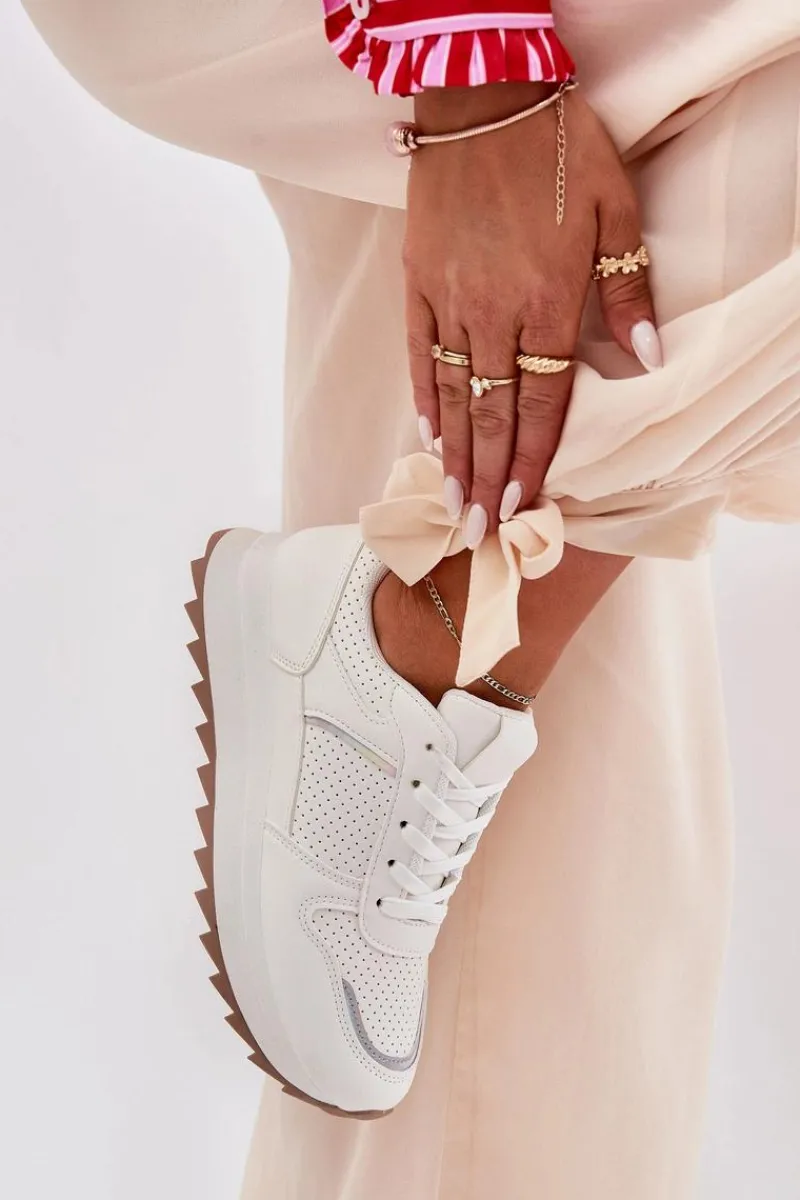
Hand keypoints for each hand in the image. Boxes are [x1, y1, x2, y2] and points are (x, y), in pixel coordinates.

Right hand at [404, 82, 659, 546]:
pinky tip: (424, 436)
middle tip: (476, 531)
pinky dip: (420, 398)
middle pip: (491, 412)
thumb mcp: (616, 210)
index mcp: (548, 301)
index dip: (533, 459)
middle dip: (487, 477)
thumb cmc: (560, 149)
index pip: (542, 401)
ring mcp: (448, 300)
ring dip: (452, 454)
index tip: (522, 506)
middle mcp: (494, 312)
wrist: (485, 95)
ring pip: (450, 393)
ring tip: (450, 502)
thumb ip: (629, 291)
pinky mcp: (416, 282)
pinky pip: (416, 353)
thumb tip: (646, 360)